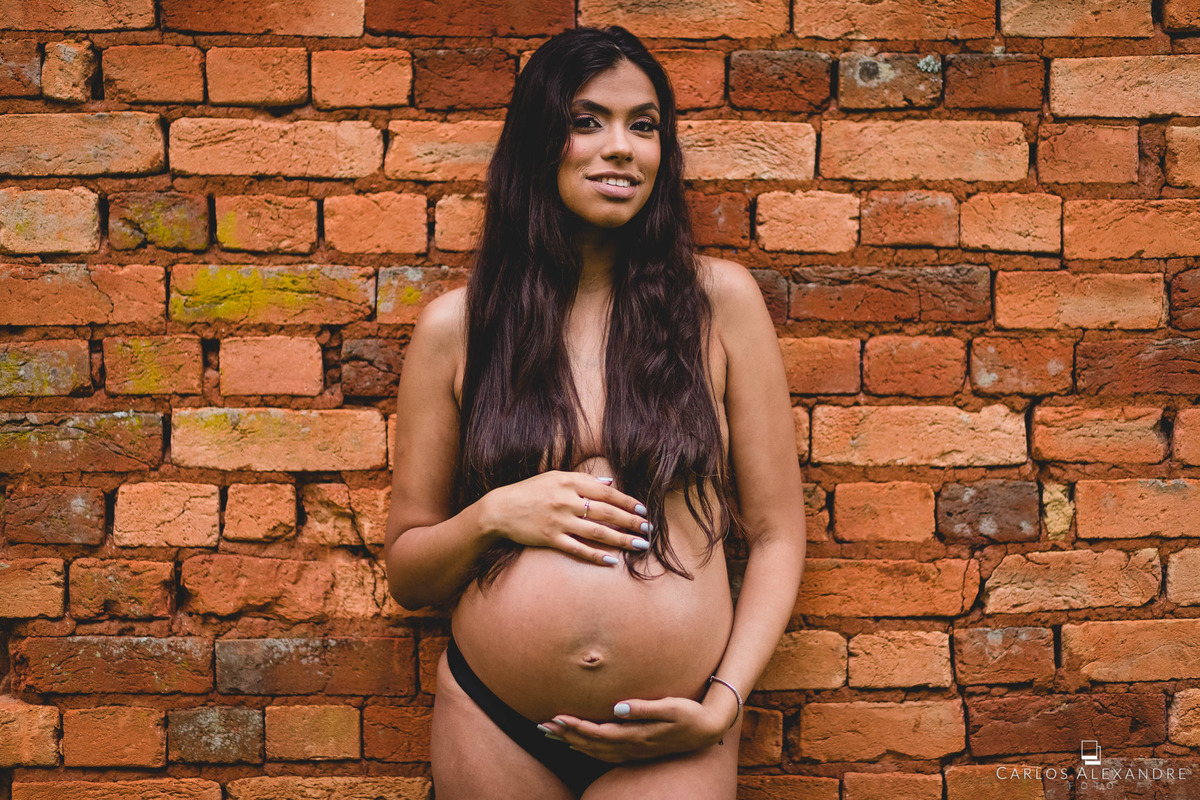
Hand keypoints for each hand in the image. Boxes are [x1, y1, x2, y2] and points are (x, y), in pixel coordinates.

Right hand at [480, 471, 652, 566]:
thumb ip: (583, 479)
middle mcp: (567, 501)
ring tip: (639, 545)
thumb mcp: (554, 477)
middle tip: (648, 529)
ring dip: (621, 539)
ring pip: (597, 532)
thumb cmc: (529, 491)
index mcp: (570, 483)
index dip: (627, 502)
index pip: (607, 493)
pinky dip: (596, 555)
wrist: (500, 509)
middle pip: (607, 513)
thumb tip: (610, 483)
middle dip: (631, 522)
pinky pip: (578, 549)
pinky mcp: (550, 539)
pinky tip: (612, 560)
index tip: (643, 510)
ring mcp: (559, 521)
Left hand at [538, 696, 735, 761]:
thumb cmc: (689, 714)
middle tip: (542, 726)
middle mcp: (631, 746)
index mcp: (636, 735)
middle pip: (591, 744)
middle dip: (565, 735)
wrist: (706, 730)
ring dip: (571, 743)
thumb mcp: (671, 707)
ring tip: (551, 734)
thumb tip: (618, 707)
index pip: (599, 733)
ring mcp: (633, 750)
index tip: (556, 717)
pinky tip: (577, 745)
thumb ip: (644, 708)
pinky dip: (587, 749)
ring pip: (595, 751)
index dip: (576, 727)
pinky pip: (604, 753)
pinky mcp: (636, 749)